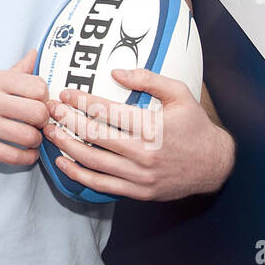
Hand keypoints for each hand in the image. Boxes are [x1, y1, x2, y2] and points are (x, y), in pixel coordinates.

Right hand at [0, 49, 49, 164]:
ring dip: (35, 142)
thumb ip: (14, 71)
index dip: (45, 99)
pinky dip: (25, 158)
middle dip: (44, 122)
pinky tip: (23, 154)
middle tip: (39, 125)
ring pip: (27, 136)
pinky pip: (12, 156)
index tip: (40, 105)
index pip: (37, 86)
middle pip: (37, 112)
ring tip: (30, 140)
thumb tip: (35, 54)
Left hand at [43, 68, 234, 200]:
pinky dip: (79, 174)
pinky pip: (102, 185)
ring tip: (49, 132)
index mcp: (153, 127)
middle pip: (94, 136)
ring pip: (93, 161)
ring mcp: (140, 176)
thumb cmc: (195, 126)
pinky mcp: (138, 191)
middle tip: (50, 110)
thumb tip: (116, 73)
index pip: (108, 112)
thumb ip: (148, 79)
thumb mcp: (179, 94)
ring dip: (66, 146)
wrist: (214, 165)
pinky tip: (63, 161)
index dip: (82, 101)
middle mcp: (144, 153)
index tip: (66, 94)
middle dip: (67, 121)